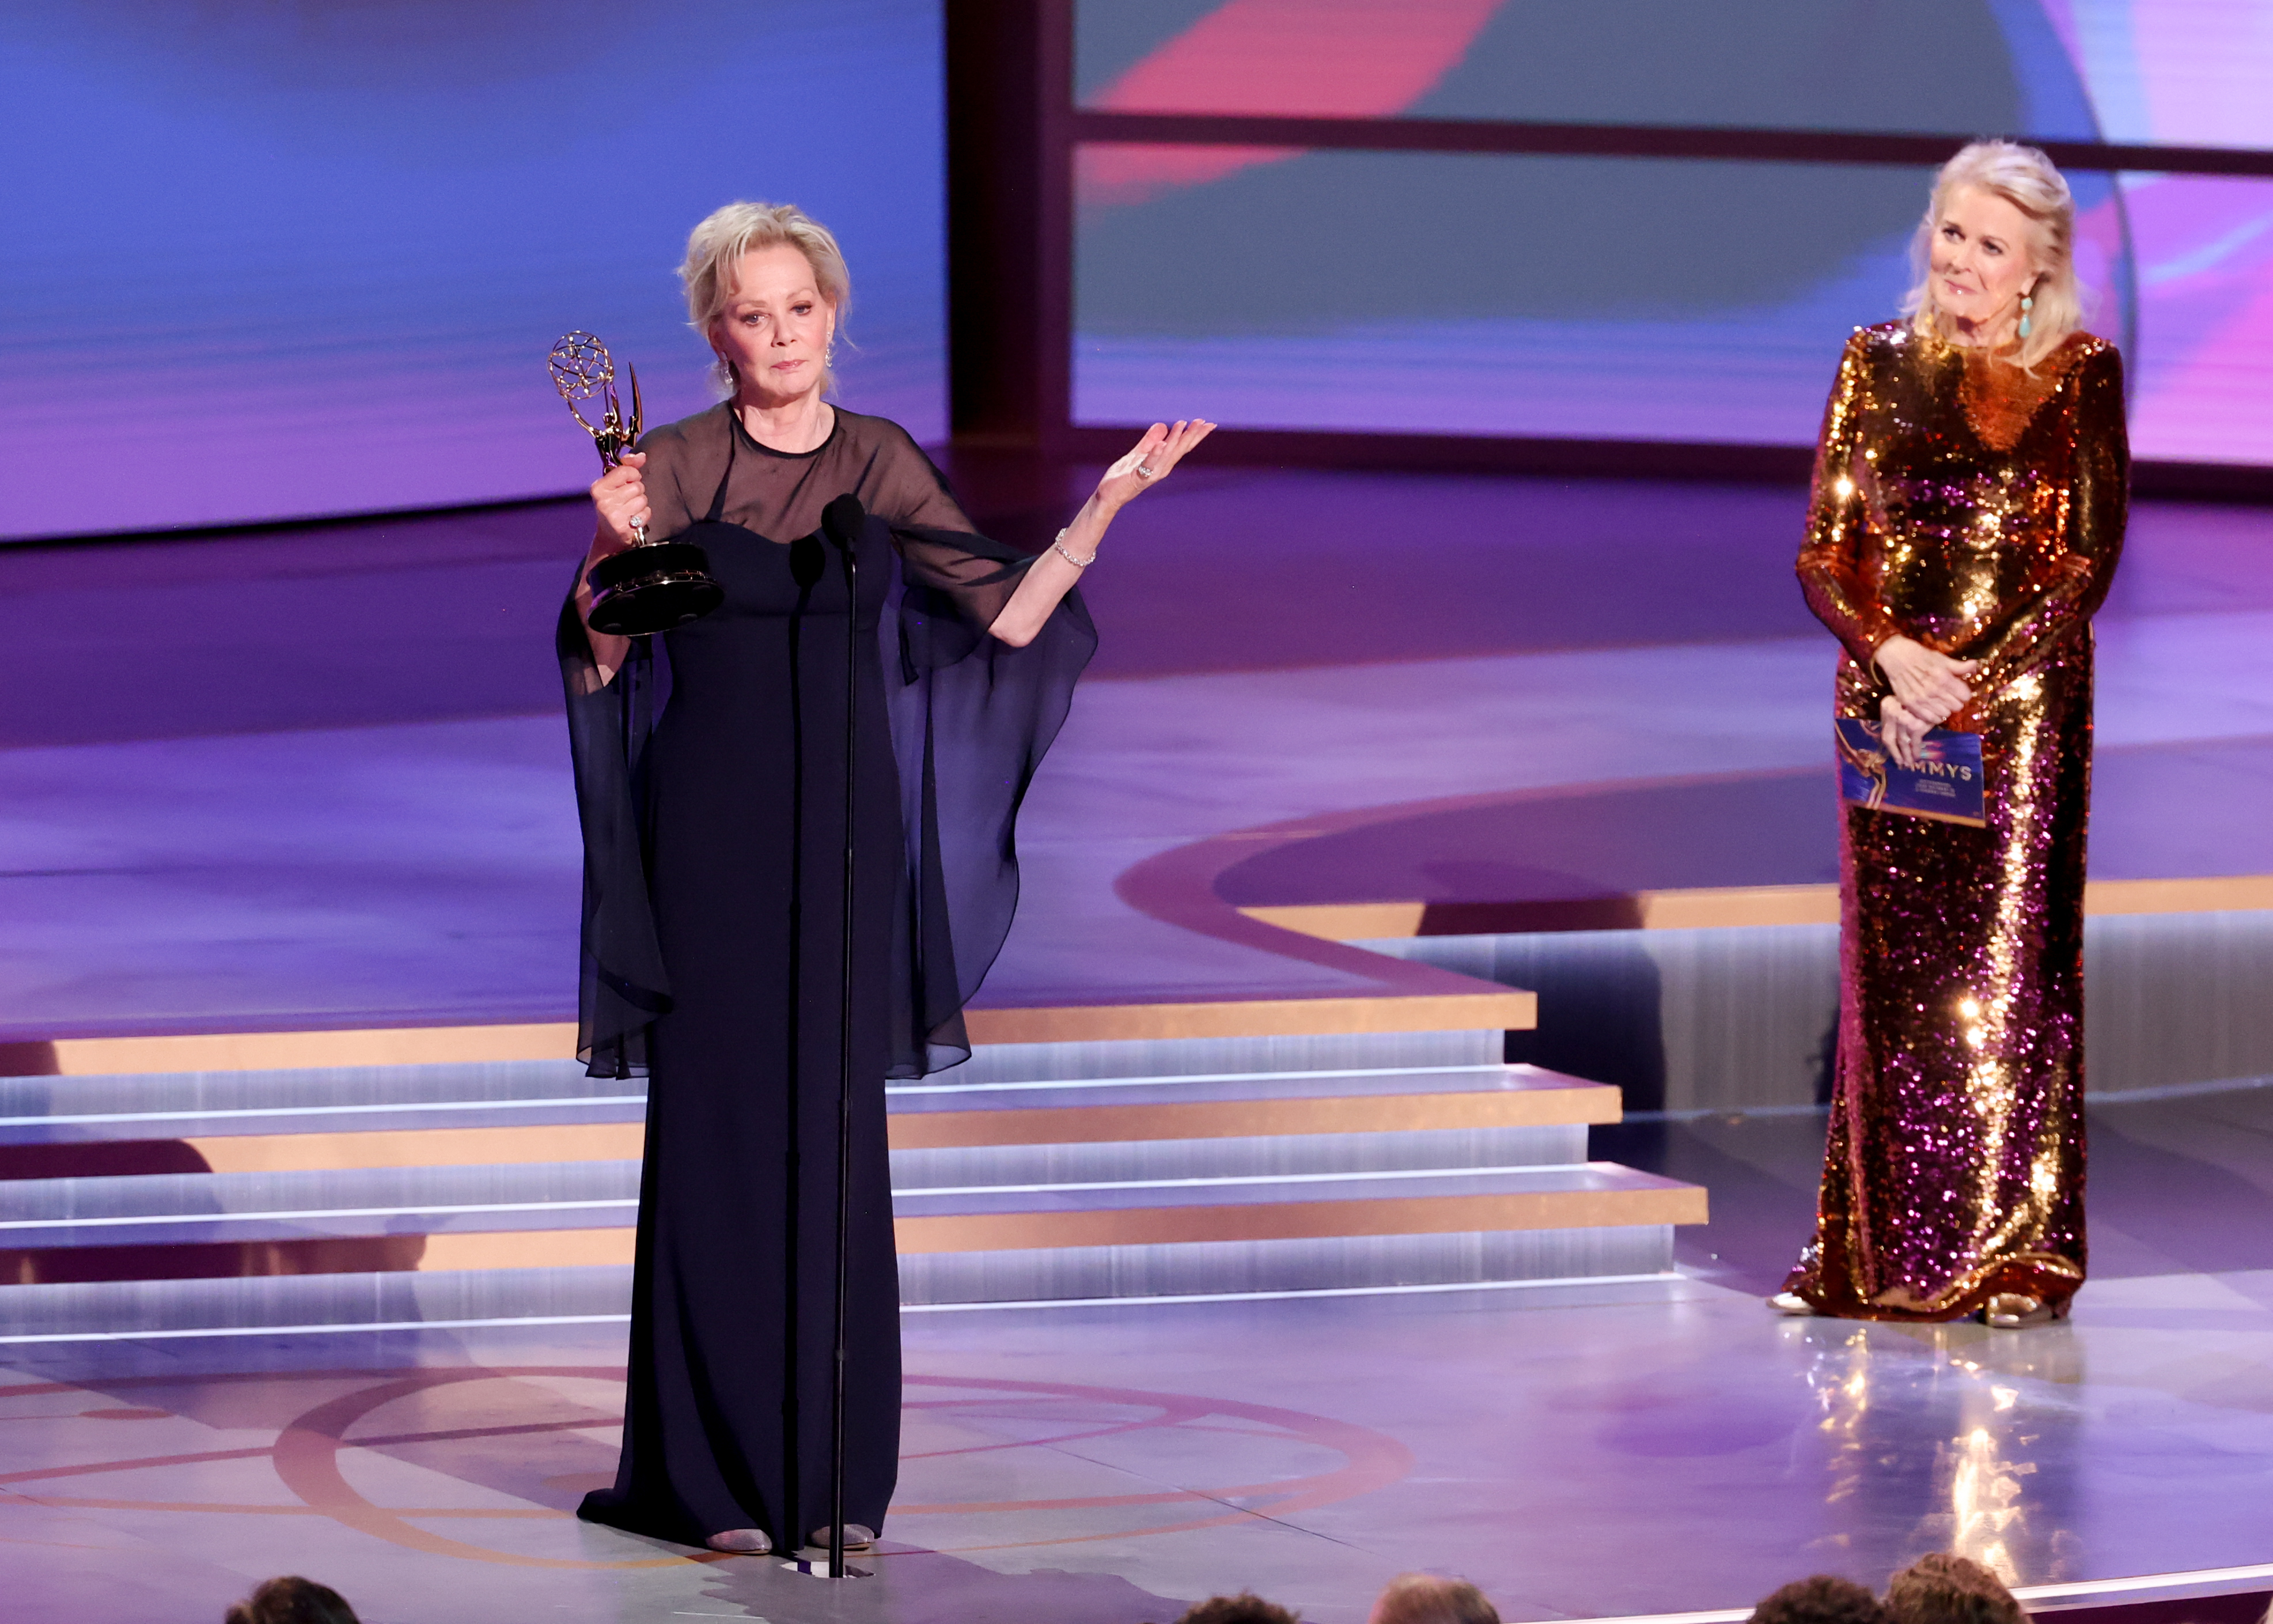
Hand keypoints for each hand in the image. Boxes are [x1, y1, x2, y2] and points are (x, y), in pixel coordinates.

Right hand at [590, 452, 649, 550]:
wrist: (609, 535)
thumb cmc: (613, 505)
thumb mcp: (614, 485)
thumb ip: (628, 467)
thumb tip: (641, 456)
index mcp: (598, 488)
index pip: (625, 471)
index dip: (633, 475)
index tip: (629, 480)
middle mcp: (604, 501)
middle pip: (636, 486)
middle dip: (637, 491)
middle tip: (628, 499)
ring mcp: (613, 515)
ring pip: (642, 499)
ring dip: (641, 503)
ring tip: (631, 509)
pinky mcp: (624, 527)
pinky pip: (646, 513)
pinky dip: (644, 515)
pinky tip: (634, 518)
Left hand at [1096, 419, 1215, 508]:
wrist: (1108, 494)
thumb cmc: (1123, 476)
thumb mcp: (1138, 453)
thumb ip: (1150, 440)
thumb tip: (1163, 425)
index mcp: (1163, 462)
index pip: (1182, 446)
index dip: (1195, 435)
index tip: (1208, 423)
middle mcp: (1161, 468)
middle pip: (1180, 450)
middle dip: (1192, 435)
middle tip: (1203, 422)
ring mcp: (1151, 474)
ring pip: (1167, 455)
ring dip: (1176, 439)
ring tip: (1183, 424)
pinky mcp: (1138, 477)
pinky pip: (1148, 465)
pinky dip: (1155, 454)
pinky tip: (1161, 444)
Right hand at [1873, 634, 1976, 727]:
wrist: (1896, 657)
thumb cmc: (1921, 656)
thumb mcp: (1941, 659)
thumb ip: (1959, 666)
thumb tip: (1975, 665)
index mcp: (1943, 677)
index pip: (1965, 696)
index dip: (1964, 692)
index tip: (1959, 690)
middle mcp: (1933, 690)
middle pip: (1957, 706)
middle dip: (1955, 701)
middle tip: (1949, 695)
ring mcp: (1921, 699)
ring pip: (1945, 714)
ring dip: (1944, 709)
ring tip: (1939, 701)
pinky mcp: (1911, 704)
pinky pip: (1930, 719)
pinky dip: (1934, 715)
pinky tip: (1931, 707)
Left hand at [1879, 695, 1932, 769]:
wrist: (1937, 690)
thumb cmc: (1923, 698)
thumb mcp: (1908, 705)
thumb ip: (1901, 719)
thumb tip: (1902, 740)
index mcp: (1886, 706)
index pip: (1885, 730)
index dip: (1889, 746)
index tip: (1894, 755)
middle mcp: (1891, 712)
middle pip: (1889, 738)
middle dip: (1895, 753)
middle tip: (1901, 764)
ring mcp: (1902, 719)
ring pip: (1902, 741)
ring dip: (1905, 754)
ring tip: (1909, 763)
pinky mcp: (1914, 725)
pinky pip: (1914, 741)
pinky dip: (1915, 750)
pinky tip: (1917, 757)